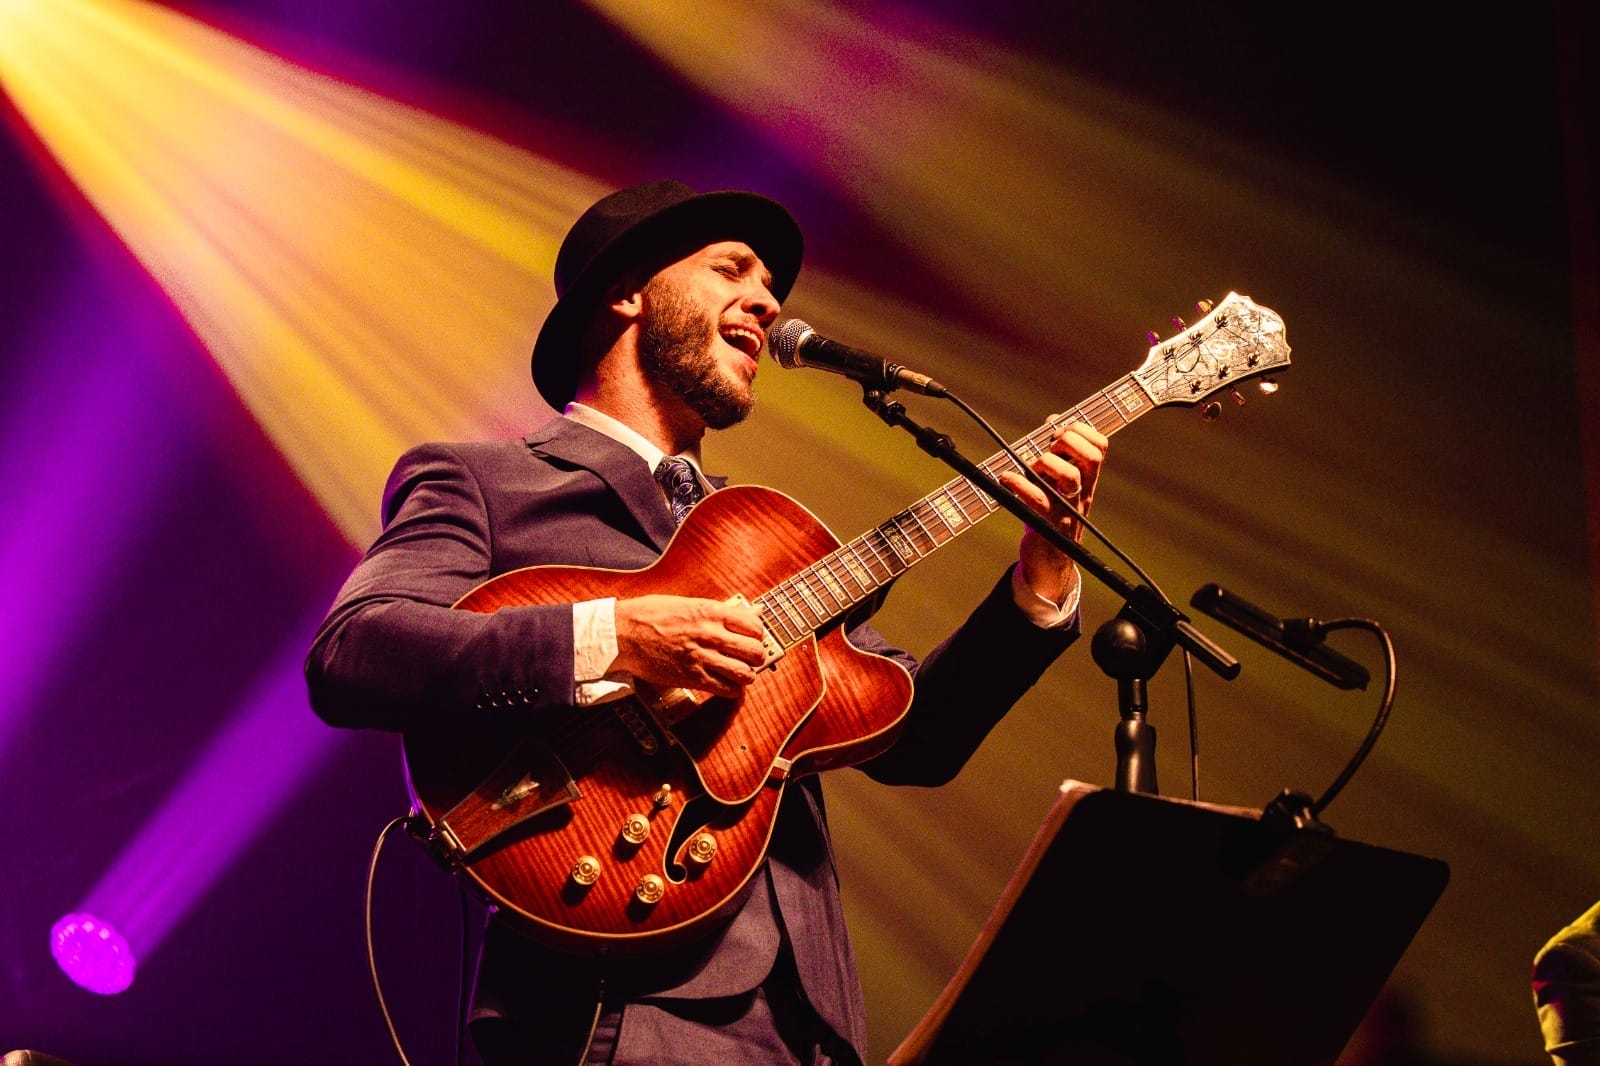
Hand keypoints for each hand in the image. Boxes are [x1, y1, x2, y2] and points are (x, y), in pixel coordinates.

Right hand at [612, 594, 768, 697]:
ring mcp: (701, 657)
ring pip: (744, 673)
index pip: (754, 625)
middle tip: (752, 658)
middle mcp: (709, 634)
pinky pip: (725, 689)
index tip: (753, 638)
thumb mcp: (688, 603)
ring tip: (741, 672)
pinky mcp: (691, 678)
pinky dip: (732, 690)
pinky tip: (728, 685)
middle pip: (754, 651)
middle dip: (758, 656)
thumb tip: (752, 610)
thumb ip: (722, 609)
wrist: (622, 634)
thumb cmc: (649, 615)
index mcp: (709, 612)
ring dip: (747, 674)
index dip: (758, 634)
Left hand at [997, 420, 1107, 607]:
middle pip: (1092, 456)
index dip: (1082, 430)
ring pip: (1069, 476)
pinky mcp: (1048, 524)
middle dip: (1068, 441)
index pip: (1101, 447)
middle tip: (1047, 446)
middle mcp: (1082, 493)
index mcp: (1086, 481)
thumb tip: (1053, 420)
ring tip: (1027, 466)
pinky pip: (1038, 499)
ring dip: (1044, 462)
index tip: (1058, 430)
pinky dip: (1019, 484)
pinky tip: (1005, 478)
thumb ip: (1057, 454)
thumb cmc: (1049, 515)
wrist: (1049, 563)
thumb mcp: (1057, 484)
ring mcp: (1067, 509)